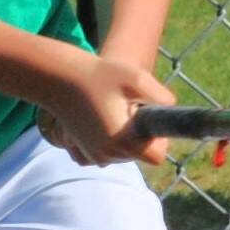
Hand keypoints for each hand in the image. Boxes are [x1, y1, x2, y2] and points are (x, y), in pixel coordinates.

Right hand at [40, 52, 174, 167]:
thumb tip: (171, 107)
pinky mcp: (81, 152)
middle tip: (125, 106)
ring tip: (111, 109)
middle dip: (139, 134)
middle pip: (139, 153)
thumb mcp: (136, 78)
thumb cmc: (98, 74)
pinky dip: (108, 141)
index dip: (158, 137)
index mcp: (122, 141)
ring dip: (124, 137)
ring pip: (123, 154)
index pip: (156, 155)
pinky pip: (106, 154)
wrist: (58, 76)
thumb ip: (160, 95)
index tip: (146, 115)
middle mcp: (107, 154)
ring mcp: (92, 155)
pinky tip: (101, 119)